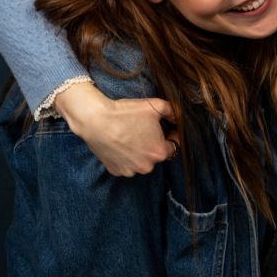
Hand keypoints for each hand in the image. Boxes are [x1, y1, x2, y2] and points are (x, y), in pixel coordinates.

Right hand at [54, 82, 177, 175]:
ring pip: (141, 161)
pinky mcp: (116, 171)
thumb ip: (173, 112)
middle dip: (154, 143)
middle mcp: (146, 166)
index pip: (173, 146)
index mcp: (159, 152)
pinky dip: (126, 156)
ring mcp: (130, 171)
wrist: (95, 120)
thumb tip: (180, 117)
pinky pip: (126, 164)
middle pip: (156, 154)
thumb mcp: (155, 105)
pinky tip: (120, 143)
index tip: (164, 127)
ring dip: (140, 151)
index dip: (171, 135)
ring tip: (130, 135)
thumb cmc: (126, 113)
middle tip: (144, 129)